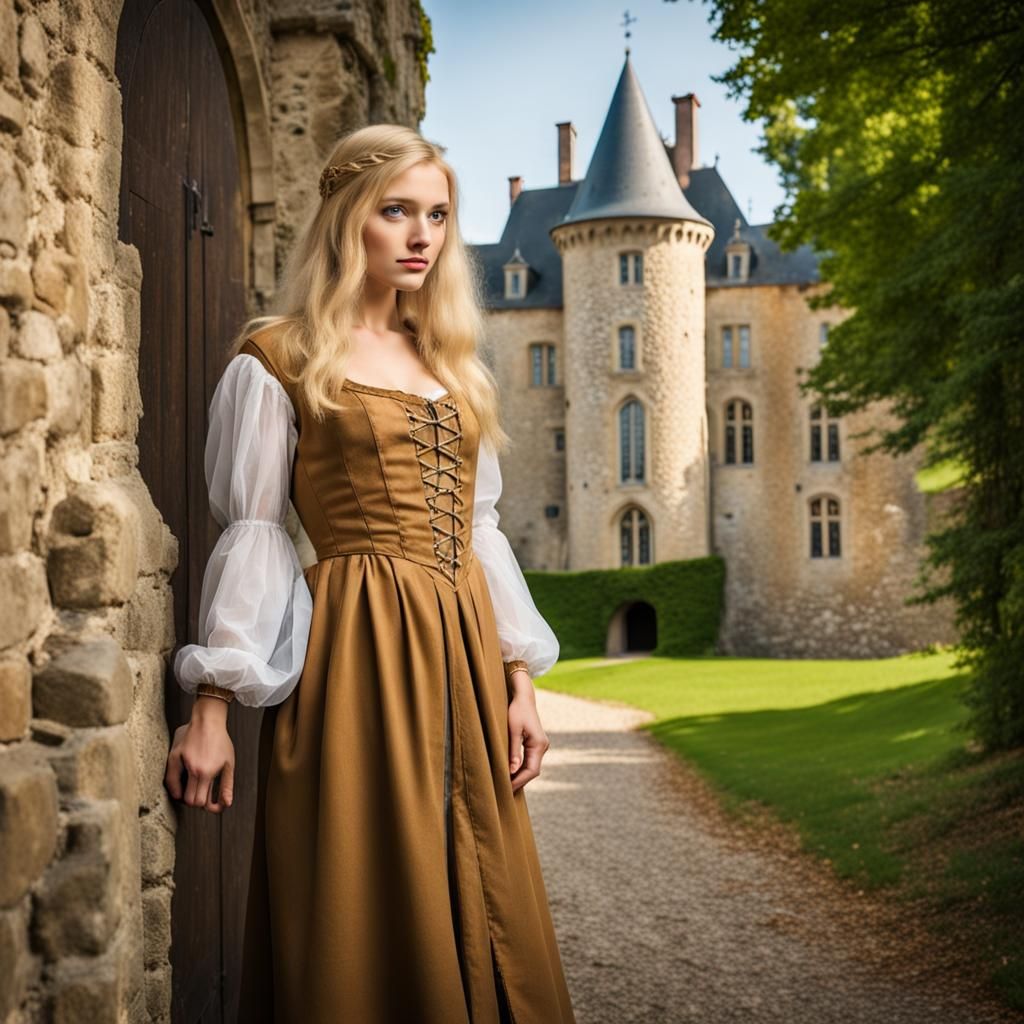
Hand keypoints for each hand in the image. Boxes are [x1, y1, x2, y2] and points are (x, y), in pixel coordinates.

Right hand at [165, 697, 235, 812]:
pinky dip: (175, 789)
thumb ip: (226, 785)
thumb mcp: (229, 763)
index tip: (212, 806)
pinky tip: (182, 788)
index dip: (208, 807)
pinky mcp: (173, 758)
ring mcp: (181, 764)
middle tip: (204, 796)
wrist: (208, 721)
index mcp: (207, 772)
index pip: (201, 802)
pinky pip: (169, 781)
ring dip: (187, 796)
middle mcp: (193, 770)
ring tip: (195, 790)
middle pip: (190, 800)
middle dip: (198, 802)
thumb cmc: (220, 741)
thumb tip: (226, 804)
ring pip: (179, 793)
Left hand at [507, 672, 549, 792]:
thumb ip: (513, 751)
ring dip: (520, 776)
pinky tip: (511, 773)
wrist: (524, 698)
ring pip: (532, 767)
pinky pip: (530, 761)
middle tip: (504, 791)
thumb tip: (512, 770)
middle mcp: (543, 746)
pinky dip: (521, 768)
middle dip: (520, 781)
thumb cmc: (516, 711)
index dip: (520, 781)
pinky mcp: (536, 744)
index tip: (507, 788)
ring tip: (506, 784)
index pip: (532, 770)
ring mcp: (541, 746)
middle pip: (533, 771)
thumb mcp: (513, 730)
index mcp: (539, 744)